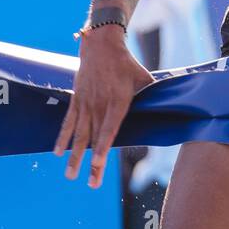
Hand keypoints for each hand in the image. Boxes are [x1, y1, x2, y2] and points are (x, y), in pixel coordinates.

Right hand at [54, 27, 153, 187]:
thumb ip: (154, 94)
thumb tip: (172, 104)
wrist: (102, 45)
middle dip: (91, 163)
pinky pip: (68, 121)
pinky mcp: (77, 99)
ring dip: (74, 156)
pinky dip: (62, 137)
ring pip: (79, 134)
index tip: (97, 162)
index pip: (109, 129)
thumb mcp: (144, 78)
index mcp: (118, 102)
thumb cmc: (127, 63)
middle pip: (94, 138)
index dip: (102, 147)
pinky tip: (56, 152)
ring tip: (70, 175)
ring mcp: (86, 103)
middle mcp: (99, 105)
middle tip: (90, 183)